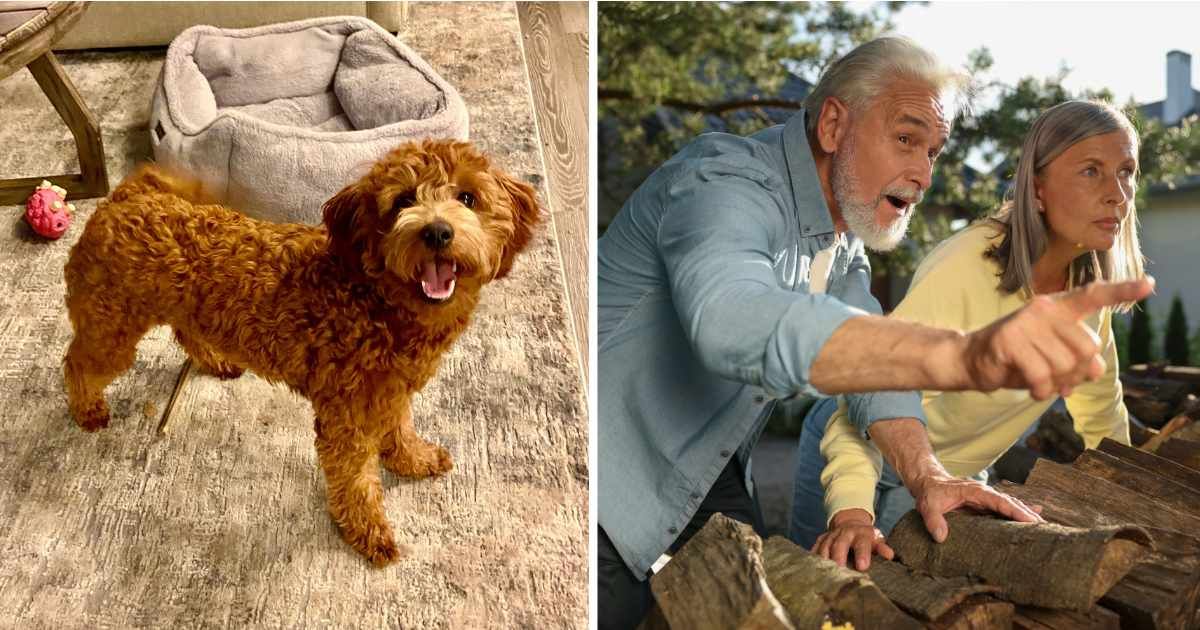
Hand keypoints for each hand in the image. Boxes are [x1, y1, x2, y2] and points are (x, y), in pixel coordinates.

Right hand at [812, 508, 893, 570]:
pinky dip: (813, 557)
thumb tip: (890, 555)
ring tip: (825, 574)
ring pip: (825, 547)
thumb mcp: (876, 540)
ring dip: (824, 559)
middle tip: (839, 571)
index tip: (863, 567)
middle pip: (840, 545)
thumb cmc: (867, 538)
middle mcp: (844, 533)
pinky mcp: (821, 539)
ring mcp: (831, 535)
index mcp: (861, 534)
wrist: (851, 523)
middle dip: (839, 557)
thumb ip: (882, 548)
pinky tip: (811, 569)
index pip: (862, 544)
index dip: (862, 555)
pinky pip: (815, 548)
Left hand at [910, 473, 1043, 542]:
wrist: (928, 482)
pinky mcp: (985, 505)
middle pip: (1010, 503)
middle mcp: (985, 494)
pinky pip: (1005, 509)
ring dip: (1026, 514)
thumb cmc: (930, 493)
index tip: (1031, 520)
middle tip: (1045, 527)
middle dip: (1028, 514)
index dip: (1015, 510)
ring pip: (1010, 505)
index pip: (999, 501)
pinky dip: (1018, 513)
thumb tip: (941, 537)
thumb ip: (934, 520)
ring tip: (1043, 526)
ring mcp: (986, 499)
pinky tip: (1032, 518)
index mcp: (975, 492)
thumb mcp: (928, 505)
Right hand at [959, 278, 1153, 399]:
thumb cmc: (1018, 357)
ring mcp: (1025, 323)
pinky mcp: (1009, 340)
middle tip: (1059, 380)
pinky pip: (1041, 375)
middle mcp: (1044, 309)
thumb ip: (1078, 357)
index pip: (1094, 295)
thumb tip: (1094, 370)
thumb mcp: (1053, 355)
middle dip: (1077, 373)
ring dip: (1056, 385)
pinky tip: (1031, 388)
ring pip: (1065, 366)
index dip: (1123, 291)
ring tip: (1041, 382)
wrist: (973, 359)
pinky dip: (1040, 390)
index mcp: (1058, 308)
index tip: (1149, 285)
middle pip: (1088, 348)